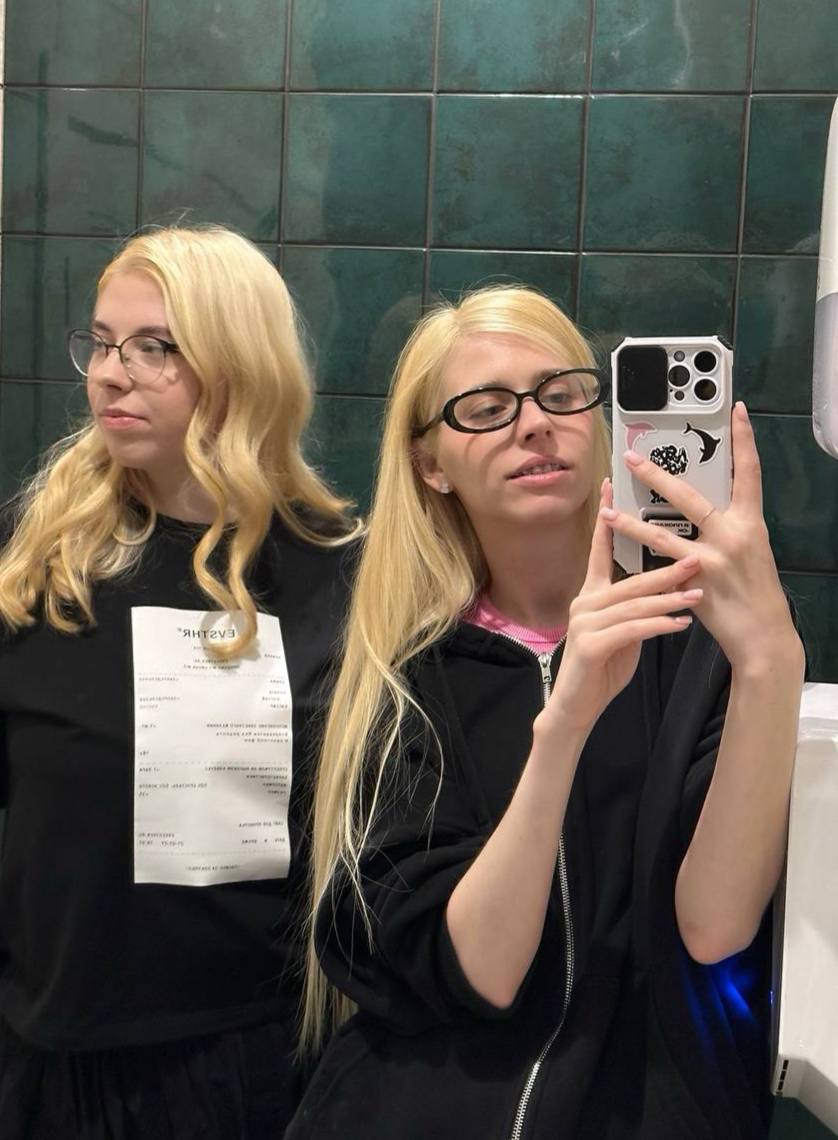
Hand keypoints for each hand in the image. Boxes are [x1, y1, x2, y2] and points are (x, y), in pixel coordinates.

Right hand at [538, 479, 702, 738]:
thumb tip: (665, 588)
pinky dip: (658, 626)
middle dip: (666, 568)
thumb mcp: (622, 631)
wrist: (574, 707)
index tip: (614, 487)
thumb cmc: (601, 667)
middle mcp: (584, 603)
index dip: (608, 519)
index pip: (600, 550)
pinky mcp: (591, 646)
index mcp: (590, 594)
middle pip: (630, 579)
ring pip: (634, 603)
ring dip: (670, 599)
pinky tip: (680, 626)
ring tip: (699, 593)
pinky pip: (631, 630)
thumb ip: (636, 608)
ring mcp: (585, 624)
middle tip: (697, 556)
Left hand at [601, 402, 801, 674]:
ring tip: (607, 508)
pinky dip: (638, 555)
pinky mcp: (695, 581)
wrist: (764, 635)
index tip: (737, 411)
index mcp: (751, 522)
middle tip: (631, 458)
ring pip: (663, 533)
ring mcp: (713, 558)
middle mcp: (734, 535)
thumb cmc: (755, 592)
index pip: (749, 473)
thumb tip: (702, 505)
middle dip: (657, 475)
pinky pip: (659, 565)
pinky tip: (616, 547)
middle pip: (690, 496)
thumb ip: (728, 527)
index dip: (744, 440)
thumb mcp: (751, 551)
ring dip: (631, 521)